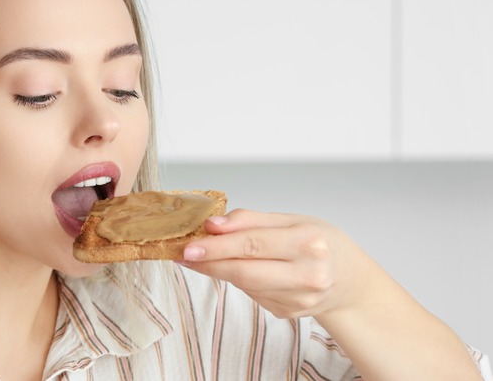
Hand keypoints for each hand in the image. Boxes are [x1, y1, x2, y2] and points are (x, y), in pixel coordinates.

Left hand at [179, 209, 369, 318]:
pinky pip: (252, 294)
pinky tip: (240, 269)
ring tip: (204, 257)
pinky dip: (240, 280)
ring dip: (219, 271)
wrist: (349, 279)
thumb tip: (213, 225)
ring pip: (244, 285)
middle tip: (184, 254)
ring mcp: (299, 299)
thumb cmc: (320, 242)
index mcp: (309, 242)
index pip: (252, 244)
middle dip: (209, 263)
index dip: (217, 246)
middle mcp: (307, 274)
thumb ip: (250, 220)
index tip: (191, 245)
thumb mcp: (292, 219)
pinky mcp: (288, 313)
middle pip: (244, 271)